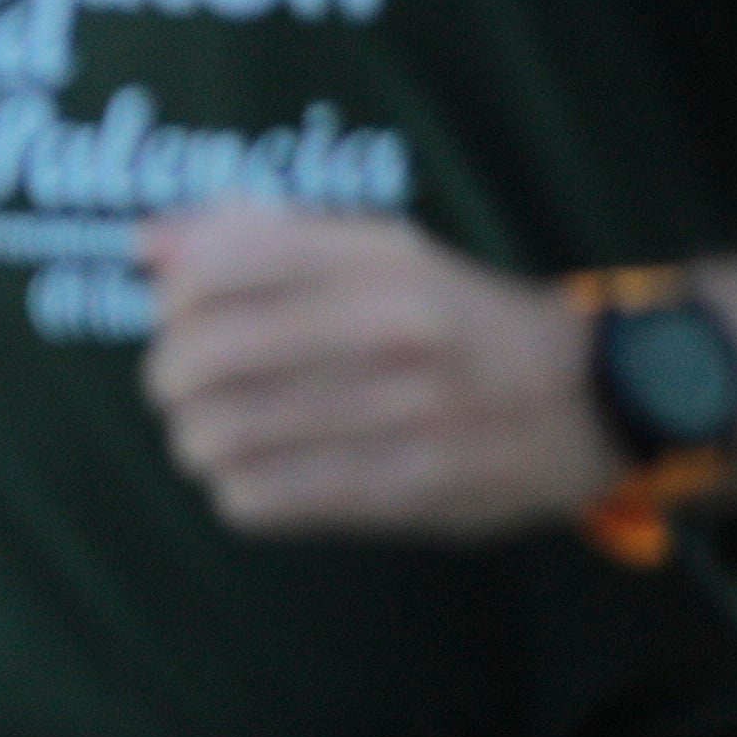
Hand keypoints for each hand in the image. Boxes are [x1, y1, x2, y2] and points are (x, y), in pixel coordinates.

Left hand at [136, 204, 624, 539]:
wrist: (588, 398)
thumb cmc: (456, 315)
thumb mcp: (379, 248)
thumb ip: (262, 237)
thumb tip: (148, 243)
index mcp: (377, 260)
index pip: (216, 268)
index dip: (170, 298)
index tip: (178, 314)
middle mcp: (390, 330)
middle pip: (202, 358)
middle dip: (169, 377)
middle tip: (182, 387)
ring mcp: (402, 414)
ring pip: (221, 436)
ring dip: (195, 440)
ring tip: (212, 435)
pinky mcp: (409, 492)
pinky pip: (263, 499)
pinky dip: (236, 490)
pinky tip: (256, 476)